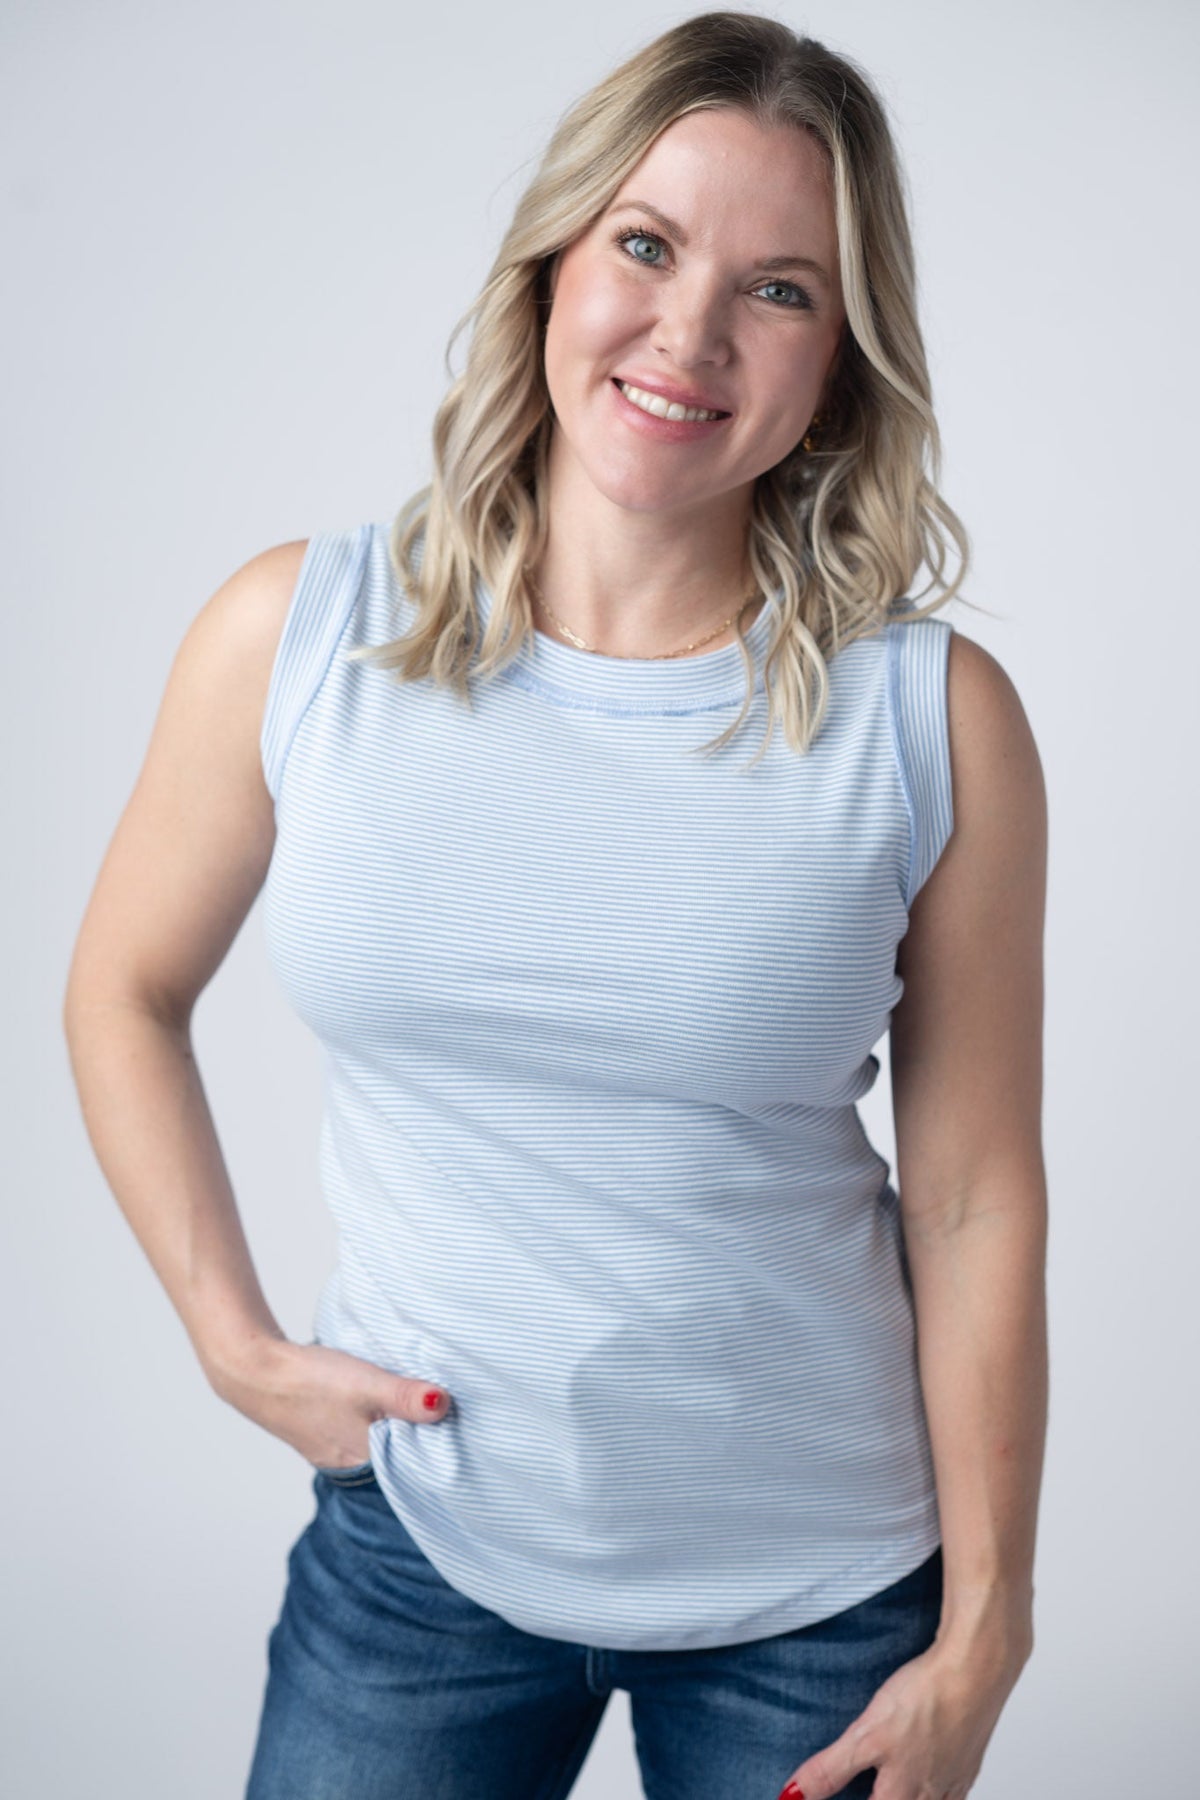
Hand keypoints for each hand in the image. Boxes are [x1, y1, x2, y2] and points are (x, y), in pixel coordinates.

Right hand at [203, 1333, 450, 1469]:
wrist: (253, 1371)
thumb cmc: (310, 1380)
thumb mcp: (367, 1384)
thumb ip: (405, 1397)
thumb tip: (445, 1406)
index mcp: (365, 1460)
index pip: (412, 1468)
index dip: (435, 1451)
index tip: (459, 1434)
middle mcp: (349, 1462)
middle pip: (397, 1456)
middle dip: (419, 1440)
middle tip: (448, 1419)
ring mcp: (332, 1448)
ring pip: (378, 1443)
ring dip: (395, 1428)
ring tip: (418, 1408)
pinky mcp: (320, 1430)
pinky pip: (359, 1432)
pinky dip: (373, 1421)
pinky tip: (379, 1403)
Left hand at [775, 1635, 1027, 1799]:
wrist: (975, 1668)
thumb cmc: (925, 1698)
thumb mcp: (866, 1734)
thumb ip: (830, 1769)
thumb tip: (792, 1796)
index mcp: (902, 1794)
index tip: (834, 1799)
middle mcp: (931, 1795)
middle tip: (869, 1787)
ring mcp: (955, 1779)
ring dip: (910, 1798)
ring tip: (894, 1788)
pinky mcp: (970, 1760)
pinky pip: (952, 1793)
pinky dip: (937, 1793)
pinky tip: (928, 1778)